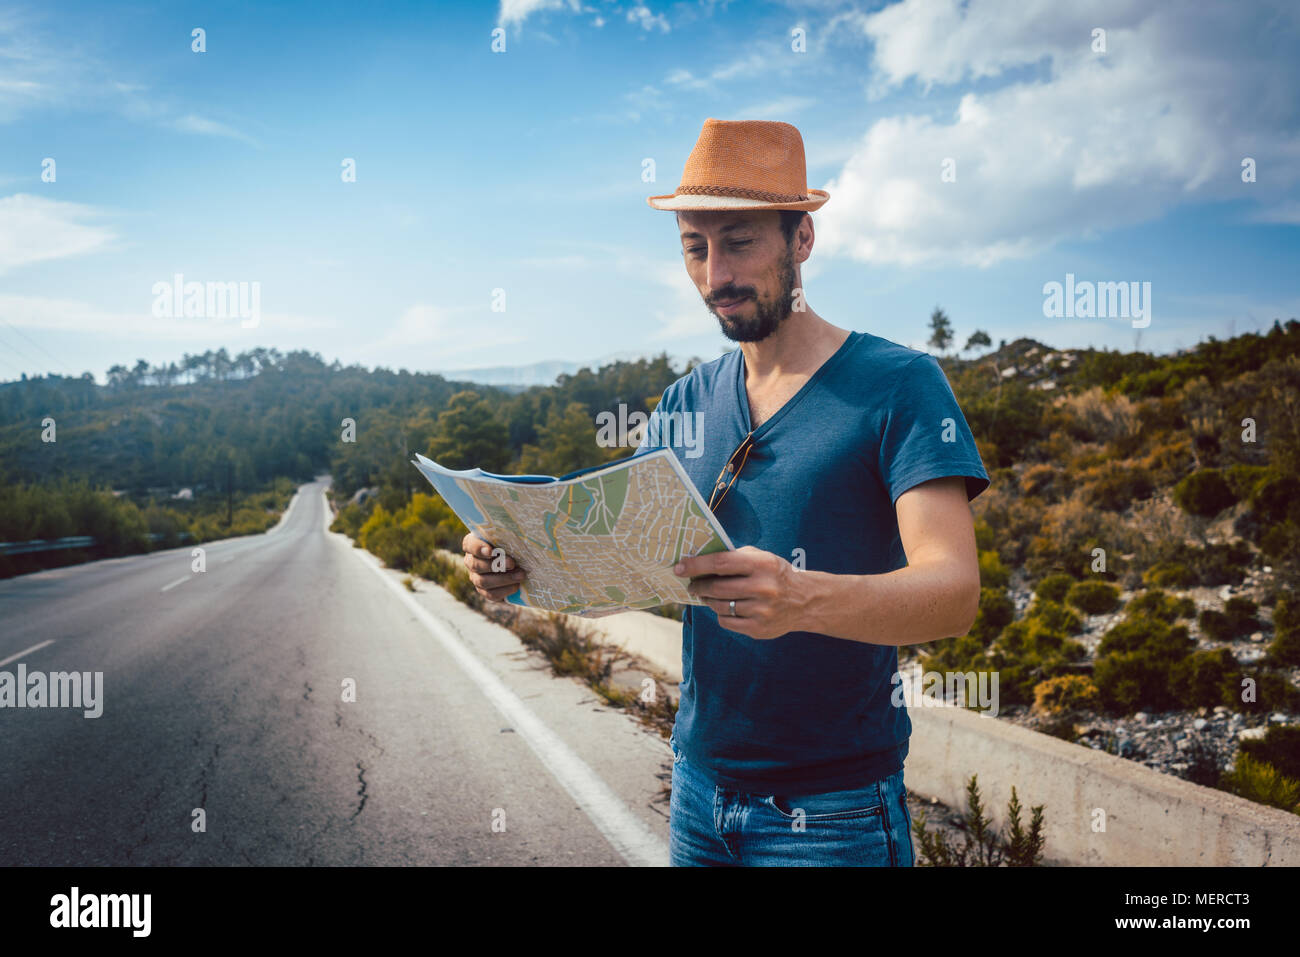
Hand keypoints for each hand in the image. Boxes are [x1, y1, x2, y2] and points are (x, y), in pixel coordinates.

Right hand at [461, 531, 526, 601]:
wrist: (520, 563)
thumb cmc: (513, 543)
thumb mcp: (510, 536)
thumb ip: (509, 533)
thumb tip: (522, 526)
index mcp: (473, 544)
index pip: (469, 545)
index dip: (478, 548)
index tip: (492, 550)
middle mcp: (471, 561)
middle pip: (476, 565)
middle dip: (495, 565)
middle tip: (512, 563)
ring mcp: (476, 577)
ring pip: (483, 581)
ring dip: (503, 579)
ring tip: (520, 575)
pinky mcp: (485, 591)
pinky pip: (490, 594)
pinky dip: (504, 591)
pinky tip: (517, 586)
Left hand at [674, 545, 811, 639]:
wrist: (804, 601)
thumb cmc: (775, 574)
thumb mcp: (761, 558)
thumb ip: (734, 557)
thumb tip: (699, 561)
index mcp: (762, 565)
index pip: (721, 563)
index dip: (696, 565)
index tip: (679, 567)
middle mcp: (763, 588)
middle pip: (717, 588)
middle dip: (698, 586)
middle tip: (692, 585)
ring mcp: (762, 611)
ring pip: (720, 606)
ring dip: (708, 600)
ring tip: (708, 595)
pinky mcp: (759, 629)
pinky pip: (727, 622)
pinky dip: (721, 614)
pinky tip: (726, 608)